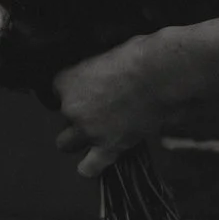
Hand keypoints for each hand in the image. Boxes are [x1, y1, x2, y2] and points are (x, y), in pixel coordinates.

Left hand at [55, 32, 179, 177]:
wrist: (160, 74)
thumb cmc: (140, 55)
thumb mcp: (107, 53)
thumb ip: (97, 69)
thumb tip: (104, 73)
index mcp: (67, 80)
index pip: (58, 89)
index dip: (76, 90)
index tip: (90, 88)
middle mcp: (72, 107)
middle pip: (62, 117)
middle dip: (75, 116)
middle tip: (96, 111)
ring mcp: (89, 129)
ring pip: (66, 144)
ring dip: (78, 140)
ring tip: (95, 134)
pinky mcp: (109, 146)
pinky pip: (90, 166)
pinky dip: (91, 167)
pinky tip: (93, 164)